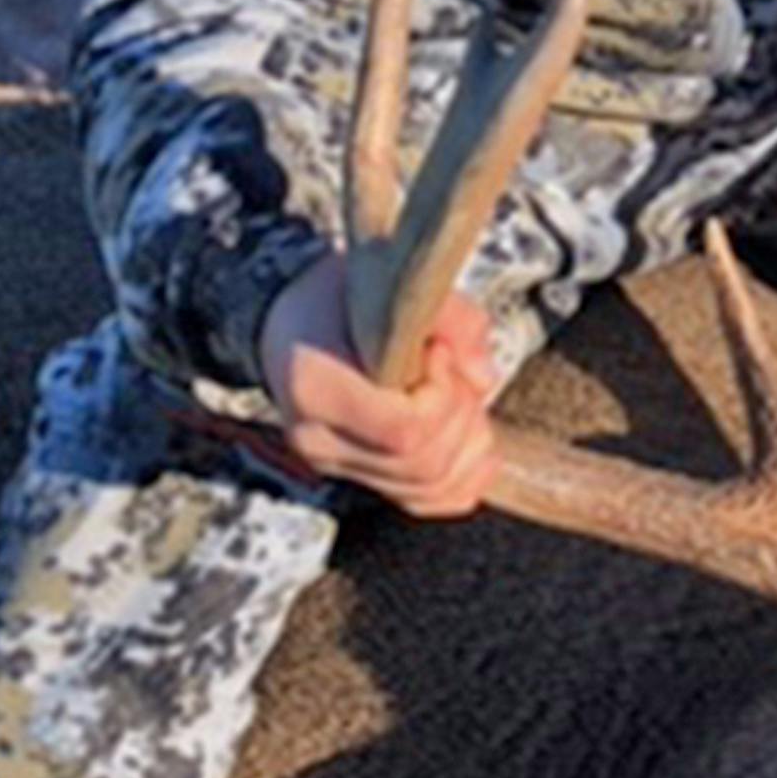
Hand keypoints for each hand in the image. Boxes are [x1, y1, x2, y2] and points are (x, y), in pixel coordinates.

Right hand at [257, 252, 499, 518]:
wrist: (292, 318)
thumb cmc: (336, 295)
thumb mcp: (390, 276)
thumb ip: (449, 319)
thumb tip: (484, 378)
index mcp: (315, 387)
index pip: (405, 431)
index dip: (444, 397)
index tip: (439, 352)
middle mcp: (318, 439)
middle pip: (423, 464)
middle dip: (461, 418)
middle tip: (455, 371)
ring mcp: (334, 464)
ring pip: (428, 487)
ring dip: (468, 445)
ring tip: (460, 397)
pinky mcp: (353, 475)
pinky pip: (423, 501)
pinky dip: (462, 478)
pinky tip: (473, 442)